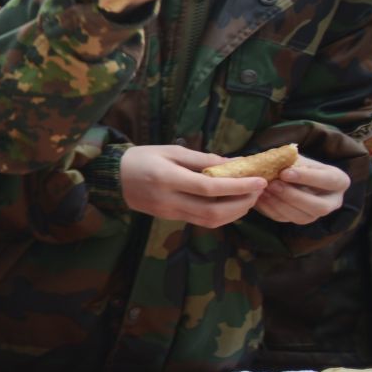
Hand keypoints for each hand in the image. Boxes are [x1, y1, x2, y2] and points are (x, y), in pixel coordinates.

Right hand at [118, 145, 264, 227]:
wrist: (112, 178)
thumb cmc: (141, 158)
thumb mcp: (171, 150)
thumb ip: (202, 158)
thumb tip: (235, 163)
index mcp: (168, 178)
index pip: (210, 187)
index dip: (238, 186)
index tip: (259, 180)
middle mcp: (169, 200)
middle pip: (213, 211)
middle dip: (242, 203)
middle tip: (258, 191)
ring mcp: (169, 212)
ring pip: (210, 221)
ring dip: (235, 213)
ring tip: (248, 198)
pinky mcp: (170, 218)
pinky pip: (201, 221)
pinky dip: (222, 215)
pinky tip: (231, 204)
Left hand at [252, 154, 348, 224]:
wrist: (289, 175)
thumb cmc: (298, 164)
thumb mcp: (298, 158)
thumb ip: (292, 160)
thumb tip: (277, 160)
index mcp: (338, 181)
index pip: (328, 181)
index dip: (307, 177)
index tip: (285, 172)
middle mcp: (332, 201)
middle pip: (319, 206)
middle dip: (294, 196)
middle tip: (273, 184)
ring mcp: (316, 214)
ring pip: (302, 217)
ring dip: (280, 204)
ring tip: (264, 190)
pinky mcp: (298, 219)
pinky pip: (285, 219)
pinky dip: (270, 209)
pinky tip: (259, 198)